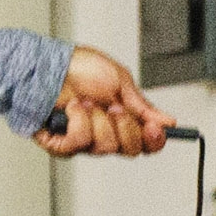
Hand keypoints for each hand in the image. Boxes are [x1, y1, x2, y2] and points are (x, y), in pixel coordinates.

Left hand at [39, 46, 173, 157]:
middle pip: (130, 150)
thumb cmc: (79, 69)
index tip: (155, 128)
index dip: (154, 140)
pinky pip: (79, 143)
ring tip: (86, 102)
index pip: (145, 144)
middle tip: (114, 107)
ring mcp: (83, 142)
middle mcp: (104, 136)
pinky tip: (73, 108)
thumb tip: (167, 122)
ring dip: (98, 120)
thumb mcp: (120, 81)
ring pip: (105, 147)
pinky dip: (79, 121)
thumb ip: (142, 106)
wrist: (48, 64)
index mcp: (122, 122)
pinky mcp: (60, 144)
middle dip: (125, 126)